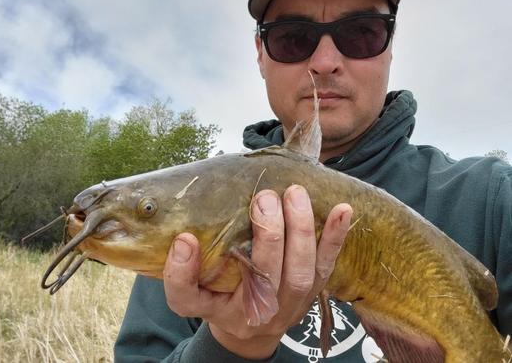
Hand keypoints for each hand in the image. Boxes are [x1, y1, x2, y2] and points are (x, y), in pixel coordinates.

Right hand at [163, 185, 352, 358]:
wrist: (249, 330)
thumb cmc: (220, 298)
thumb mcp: (194, 289)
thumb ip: (183, 270)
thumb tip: (184, 239)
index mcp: (214, 310)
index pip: (188, 297)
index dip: (183, 271)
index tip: (185, 239)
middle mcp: (253, 313)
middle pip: (263, 278)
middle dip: (268, 236)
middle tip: (263, 198)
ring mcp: (288, 305)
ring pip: (299, 273)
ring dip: (301, 231)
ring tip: (295, 195)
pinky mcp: (311, 293)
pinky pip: (326, 267)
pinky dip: (335, 238)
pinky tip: (343, 210)